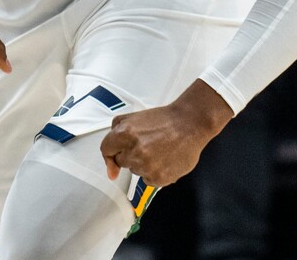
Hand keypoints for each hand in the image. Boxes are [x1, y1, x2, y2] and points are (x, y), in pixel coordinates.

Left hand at [100, 80, 232, 186]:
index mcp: (125, 133)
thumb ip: (116, 130)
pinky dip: (154, 172)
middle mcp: (134, 151)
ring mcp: (146, 166)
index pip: (106, 149)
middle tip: (146, 144)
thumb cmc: (163, 120)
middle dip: (130, 154)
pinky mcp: (159, 178)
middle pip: (122, 161)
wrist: (190, 124)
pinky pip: (148, 180)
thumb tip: (110, 161)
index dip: (110, 153)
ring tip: (158, 149)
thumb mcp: (134, 116)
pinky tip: (164, 159)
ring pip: (135, 171)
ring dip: (143, 163)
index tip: (113, 159)